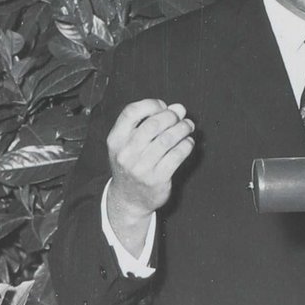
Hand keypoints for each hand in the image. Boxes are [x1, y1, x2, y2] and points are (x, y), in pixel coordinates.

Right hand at [106, 99, 194, 224]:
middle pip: (153, 124)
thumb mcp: (128, 143)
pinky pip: (177, 155)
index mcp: (115, 140)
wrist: (128, 199)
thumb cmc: (132, 164)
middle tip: (181, 117)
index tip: (163, 106)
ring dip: (183, 128)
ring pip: (167, 139)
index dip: (151, 104)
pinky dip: (187, 145)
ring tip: (188, 126)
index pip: (131, 112)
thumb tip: (178, 108)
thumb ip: (149, 123)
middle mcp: (126, 153)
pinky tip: (188, 142)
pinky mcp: (157, 179)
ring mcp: (141, 167)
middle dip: (172, 116)